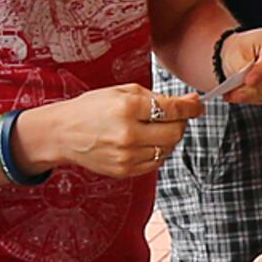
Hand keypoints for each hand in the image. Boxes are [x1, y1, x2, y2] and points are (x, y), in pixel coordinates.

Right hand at [16, 84, 201, 179]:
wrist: (63, 134)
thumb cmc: (90, 109)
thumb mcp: (121, 91)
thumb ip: (155, 97)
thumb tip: (187, 103)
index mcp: (127, 107)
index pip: (173, 110)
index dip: (191, 108)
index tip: (197, 106)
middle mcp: (128, 133)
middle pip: (175, 133)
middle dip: (181, 123)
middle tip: (174, 117)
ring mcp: (127, 155)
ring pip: (168, 149)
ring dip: (168, 138)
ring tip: (153, 129)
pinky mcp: (125, 170)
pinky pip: (156, 163)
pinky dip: (157, 152)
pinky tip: (144, 142)